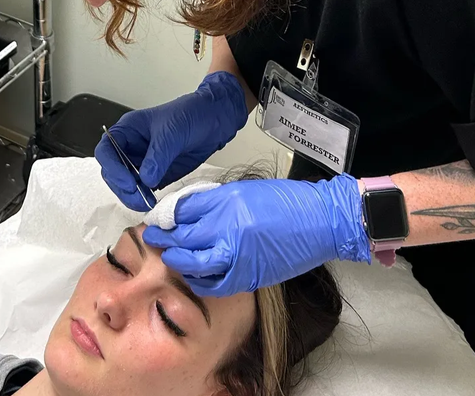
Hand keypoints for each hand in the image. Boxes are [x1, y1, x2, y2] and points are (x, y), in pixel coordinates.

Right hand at [95, 72, 247, 210]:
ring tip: (147, 202)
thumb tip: (145, 180)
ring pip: (126, 184)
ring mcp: (143, 162)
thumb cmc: (191, 114)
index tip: (128, 182)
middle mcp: (131, 147)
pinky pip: (144, 190)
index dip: (112, 168)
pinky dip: (145, 198)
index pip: (106, 151)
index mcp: (128, 130)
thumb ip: (157, 157)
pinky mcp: (157, 174)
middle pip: (112, 172)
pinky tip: (153, 201)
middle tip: (138, 197)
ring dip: (132, 196)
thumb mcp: (171, 132)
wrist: (215, 120)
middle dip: (122, 186)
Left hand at [142, 174, 370, 296]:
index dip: (166, 216)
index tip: (158, 219)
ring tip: (170, 256)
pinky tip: (194, 275)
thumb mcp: (244, 191)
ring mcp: (236, 253)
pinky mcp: (248, 275)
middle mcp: (227, 226)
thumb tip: (187, 212)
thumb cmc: (286, 202)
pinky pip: (213, 284)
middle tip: (153, 237)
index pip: (183, 210)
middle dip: (162, 237)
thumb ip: (214, 201)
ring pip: (191, 262)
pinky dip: (199, 281)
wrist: (322, 221)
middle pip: (182, 235)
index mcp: (226, 200)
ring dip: (176, 260)